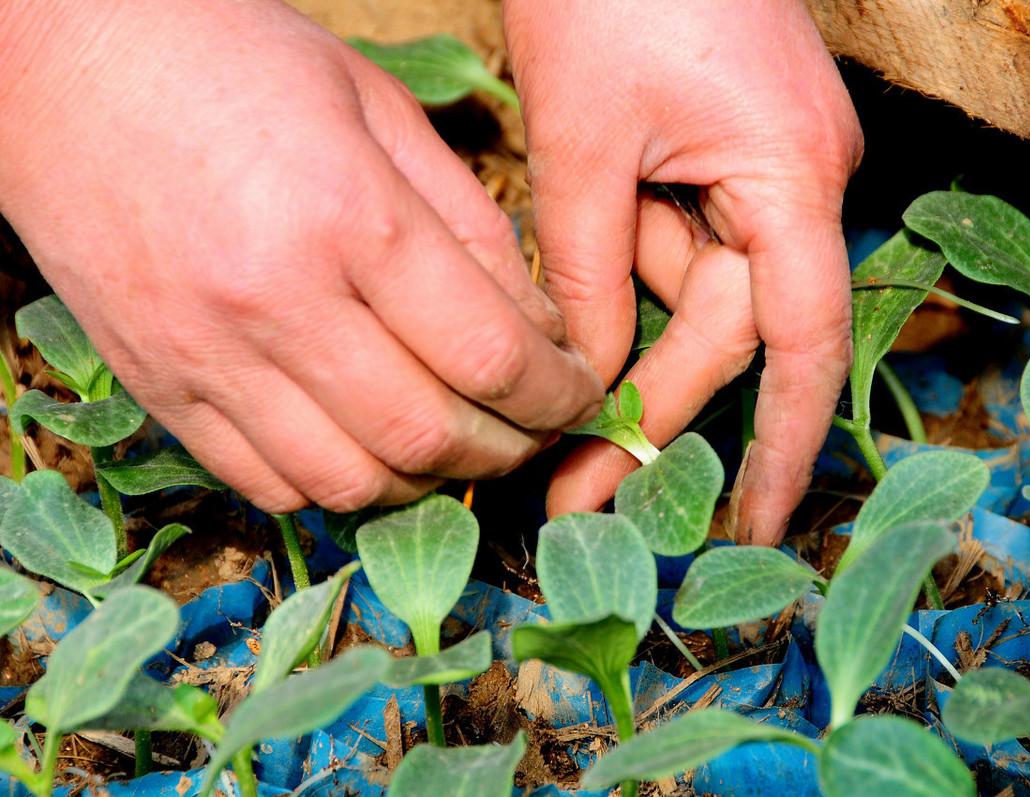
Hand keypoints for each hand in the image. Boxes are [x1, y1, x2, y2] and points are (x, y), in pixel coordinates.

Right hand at [0, 0, 602, 512]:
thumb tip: (539, 329)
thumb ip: (470, 225)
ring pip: (351, 482)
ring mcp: (207, 356)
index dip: (557, 396)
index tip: (581, 398)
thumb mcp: (380, 108)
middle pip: (429, 435)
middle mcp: (276, 303)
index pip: (489, 356)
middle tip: (537, 430)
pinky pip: (267, 484)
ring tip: (462, 445)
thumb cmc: (234, 61)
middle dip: (509, 449)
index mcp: (349, 217)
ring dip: (429, 481)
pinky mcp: (158, 386)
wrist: (61, 62)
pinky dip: (340, 487)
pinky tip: (372, 449)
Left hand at [504, 1, 862, 544]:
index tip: (750, 524)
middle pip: (728, 326)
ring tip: (551, 424)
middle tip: (576, 494)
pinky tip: (566, 319)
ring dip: (625, 342)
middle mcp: (796, 177)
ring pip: (693, 286)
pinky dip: (625, 274)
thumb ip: (588, 270)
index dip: (780, 443)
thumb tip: (586, 381)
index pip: (802, 340)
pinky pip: (677, 235)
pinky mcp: (720, 147)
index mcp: (791, 174)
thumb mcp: (582, 141)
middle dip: (652, 409)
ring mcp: (761, 161)